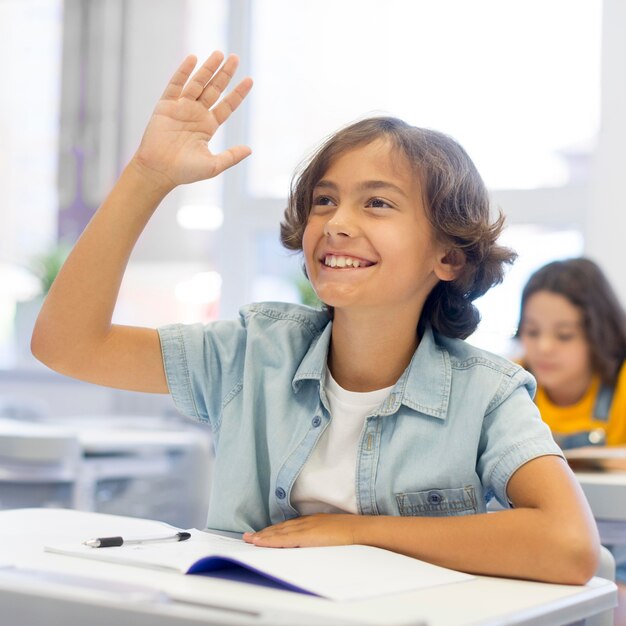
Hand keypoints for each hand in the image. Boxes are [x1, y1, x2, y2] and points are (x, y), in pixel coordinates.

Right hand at [132, 51, 252, 191]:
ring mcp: (181, 108)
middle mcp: (196, 114)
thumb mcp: (213, 165)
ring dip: (208, 68)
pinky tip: (193, 59)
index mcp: (208, 126)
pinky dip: (183, 72)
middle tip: (235, 57)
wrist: (159, 171)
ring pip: (197, 83)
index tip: (250, 80)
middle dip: (225, 74)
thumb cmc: (185, 172)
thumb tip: (250, 150)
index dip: (238, 93)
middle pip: (214, 89)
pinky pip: (176, 85)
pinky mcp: (166, 106)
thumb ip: (231, 156)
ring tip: (219, 54)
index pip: (227, 105)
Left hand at [243, 513, 364, 547]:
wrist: (362, 531)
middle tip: (248, 536)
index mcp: (313, 521)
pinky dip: (270, 540)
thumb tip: (319, 542)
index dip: (275, 530)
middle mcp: (307, 522)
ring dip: (263, 536)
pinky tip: (261, 542)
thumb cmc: (353, 533)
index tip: (263, 533)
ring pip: (279, 532)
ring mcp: (306, 528)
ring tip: (250, 540)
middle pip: (281, 528)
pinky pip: (283, 539)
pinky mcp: (306, 536)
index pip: (289, 526)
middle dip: (264, 532)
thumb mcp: (334, 532)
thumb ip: (323, 535)